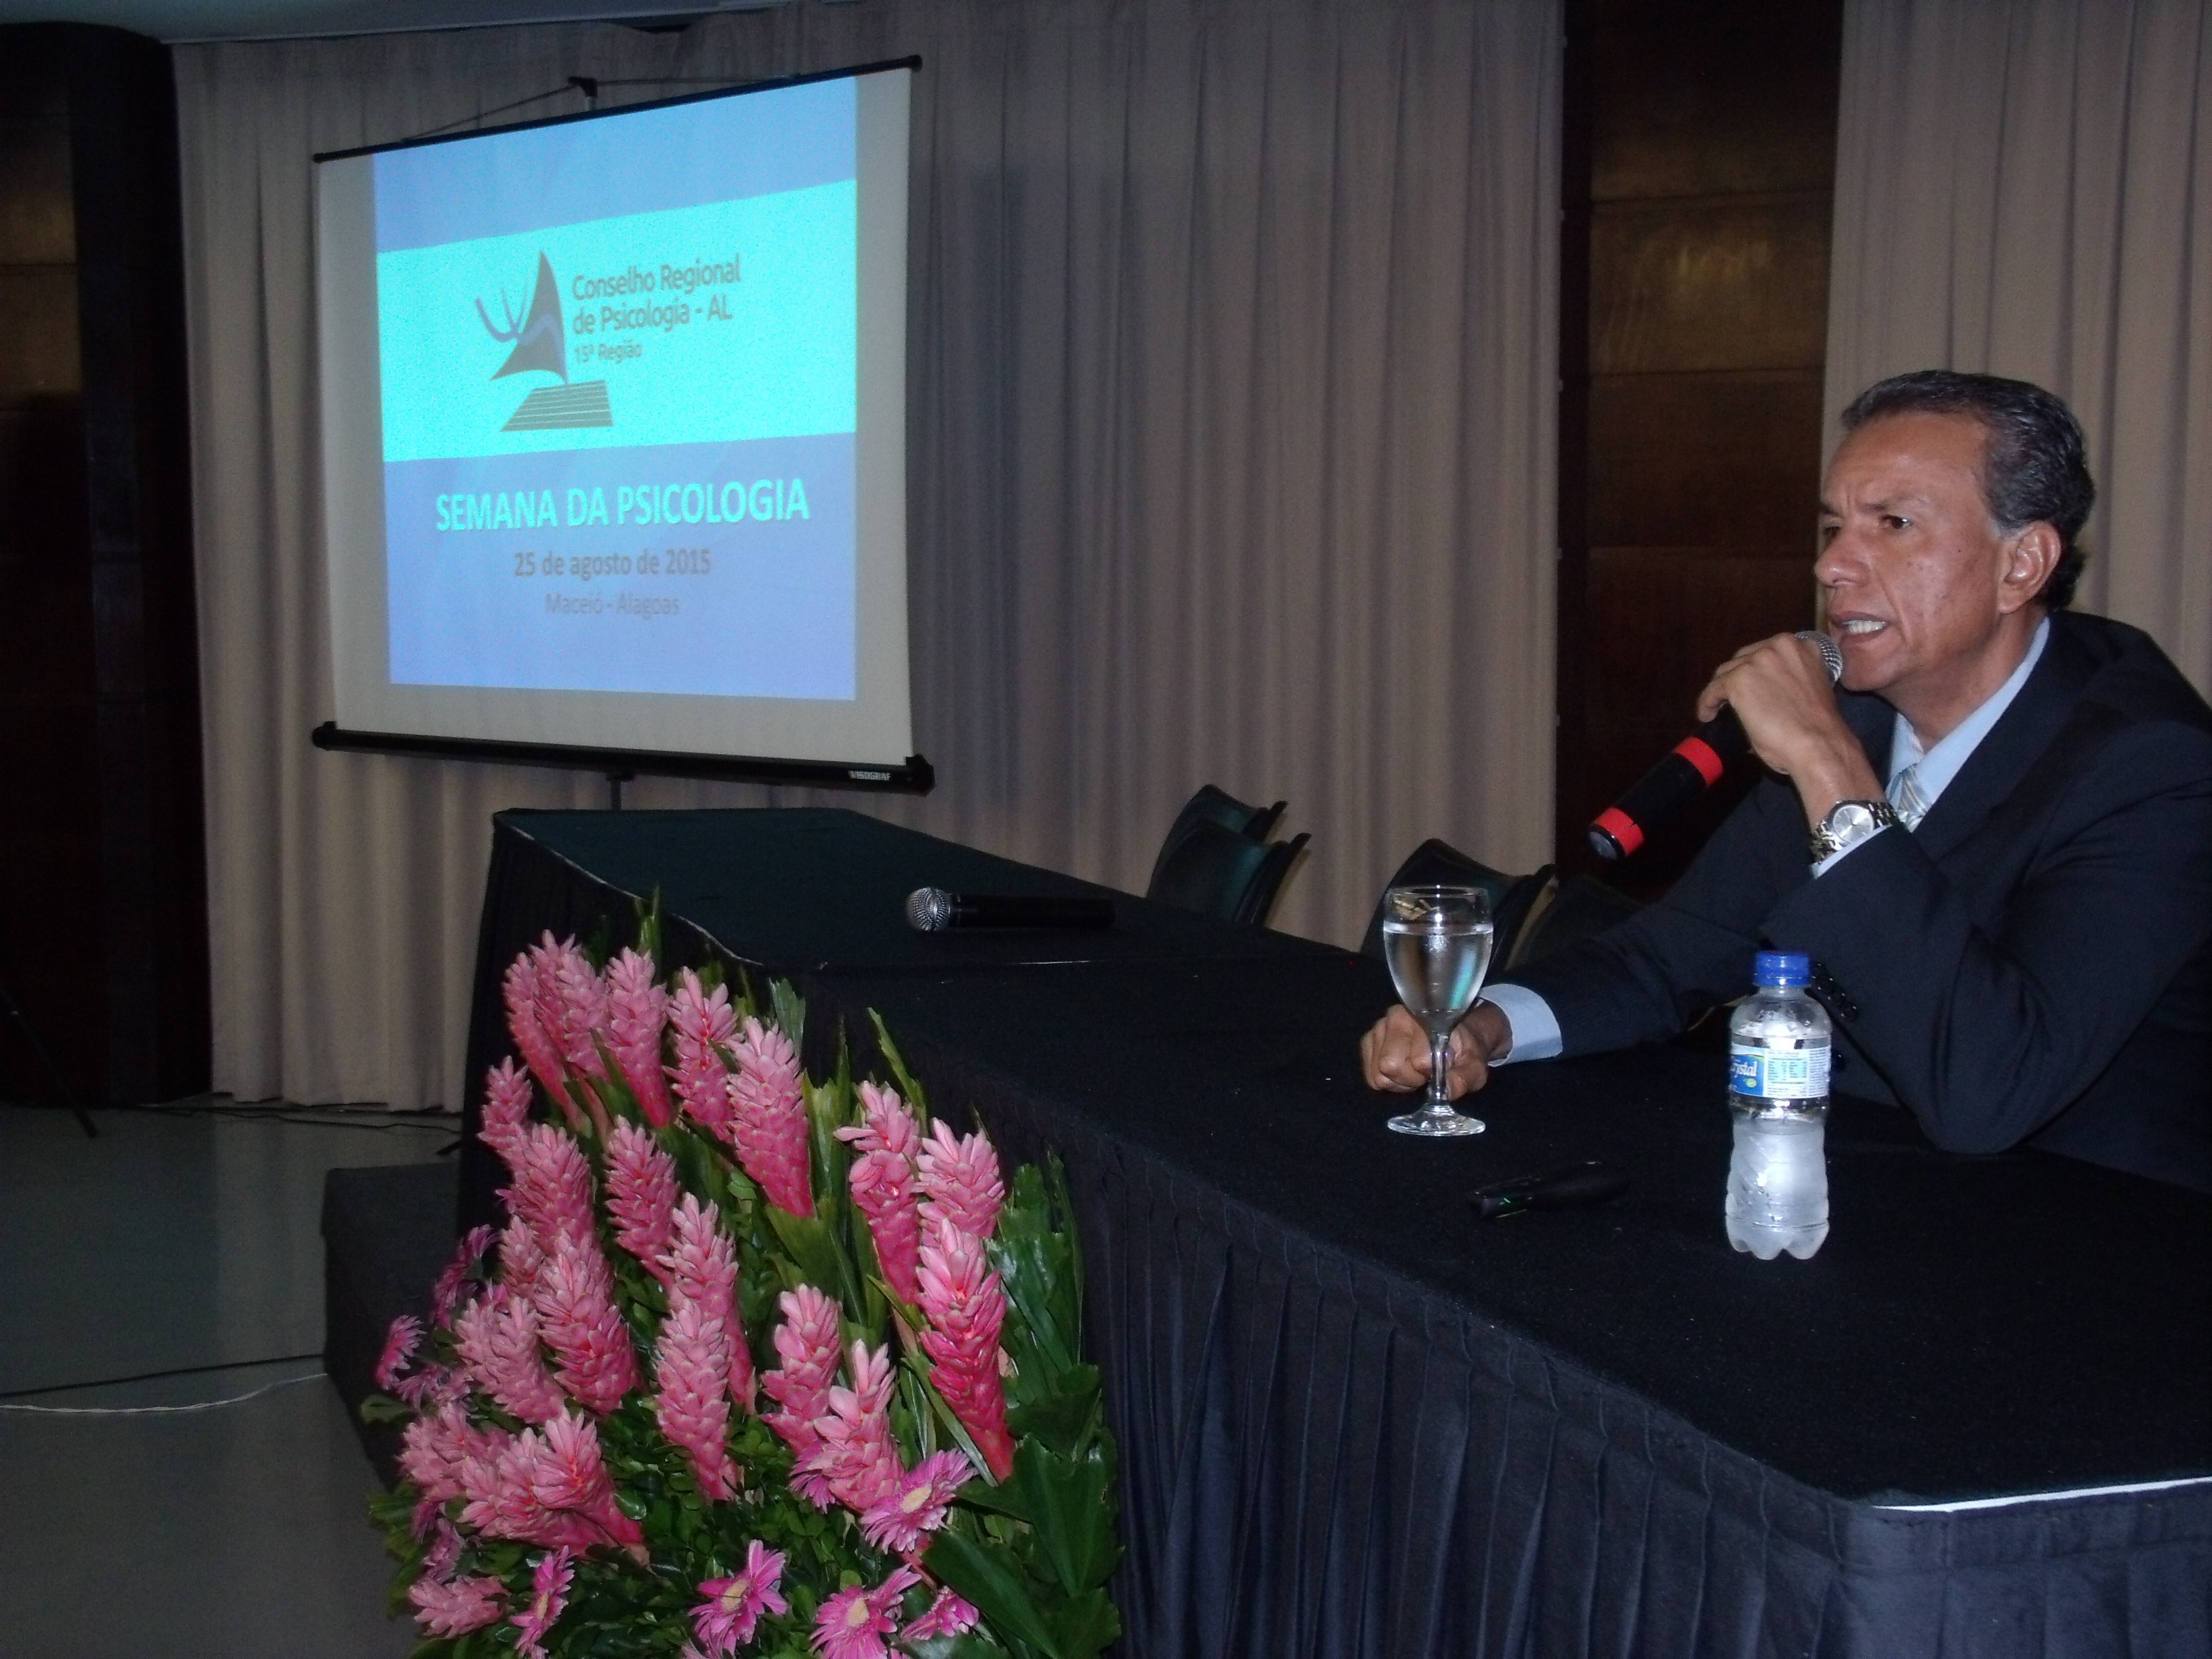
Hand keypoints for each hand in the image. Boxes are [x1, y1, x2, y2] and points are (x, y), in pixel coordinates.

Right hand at [1360, 1002, 1510, 1097]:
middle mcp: (1396, 1017)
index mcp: (1424, 1018)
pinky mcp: (1368, 1041)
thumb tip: (1446, 1091)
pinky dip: (1387, 1081)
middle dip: (1409, 1079)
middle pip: (1389, 1066)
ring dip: (1398, 1081)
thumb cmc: (1465, 1050)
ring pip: (1378, 1073)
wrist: (1457, 1036)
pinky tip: (1402, 1071)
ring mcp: (1378, 1028)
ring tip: (1414, 1072)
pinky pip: (1370, 1075)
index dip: (1430, 1074)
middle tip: (1425, 1074)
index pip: (1418, 1060)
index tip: (1439, 1070)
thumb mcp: (1474, 1067)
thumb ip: (1463, 1078)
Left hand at [1696, 632, 1881, 827]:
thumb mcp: (1808, 690)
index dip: (1757, 670)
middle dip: (1737, 677)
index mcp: (1803, 646)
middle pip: (1744, 658)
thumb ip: (1787, 681)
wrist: (1819, 745)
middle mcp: (1779, 646)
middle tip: (1732, 698)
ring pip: (1727, 672)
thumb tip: (1765, 694)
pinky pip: (1713, 690)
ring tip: (1718, 708)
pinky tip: (1707, 714)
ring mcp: (1757, 660)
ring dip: (1722, 690)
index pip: (1768, 652)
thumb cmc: (1819, 728)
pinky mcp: (1738, 680)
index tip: (1754, 685)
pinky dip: (1707, 703)